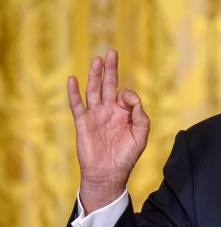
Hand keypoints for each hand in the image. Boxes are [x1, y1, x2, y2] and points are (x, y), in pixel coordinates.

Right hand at [68, 49, 148, 213]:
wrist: (109, 173)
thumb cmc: (126, 156)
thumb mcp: (141, 136)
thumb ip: (141, 116)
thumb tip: (132, 99)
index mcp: (124, 113)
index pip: (126, 95)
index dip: (129, 95)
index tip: (131, 103)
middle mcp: (109, 111)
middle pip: (108, 85)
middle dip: (110, 69)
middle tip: (111, 52)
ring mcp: (95, 115)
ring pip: (93, 91)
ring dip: (94, 75)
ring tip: (97, 60)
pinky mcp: (83, 123)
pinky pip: (77, 105)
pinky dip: (74, 93)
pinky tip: (73, 80)